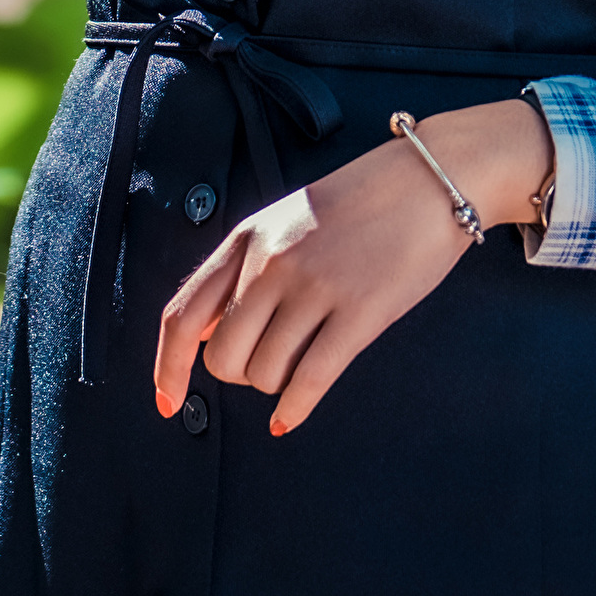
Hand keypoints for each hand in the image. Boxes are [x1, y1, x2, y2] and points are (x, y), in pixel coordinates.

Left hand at [151, 101, 553, 435]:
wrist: (430, 177)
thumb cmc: (360, 202)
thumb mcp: (284, 220)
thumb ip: (242, 270)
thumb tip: (202, 334)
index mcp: (246, 238)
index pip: (184, 315)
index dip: (168, 367)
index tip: (165, 401)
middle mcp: (271, 262)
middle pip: (223, 357)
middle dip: (241, 374)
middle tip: (270, 364)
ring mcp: (315, 286)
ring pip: (265, 373)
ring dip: (277, 384)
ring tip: (303, 361)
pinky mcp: (360, 311)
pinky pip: (311, 379)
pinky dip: (295, 408)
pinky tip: (290, 419)